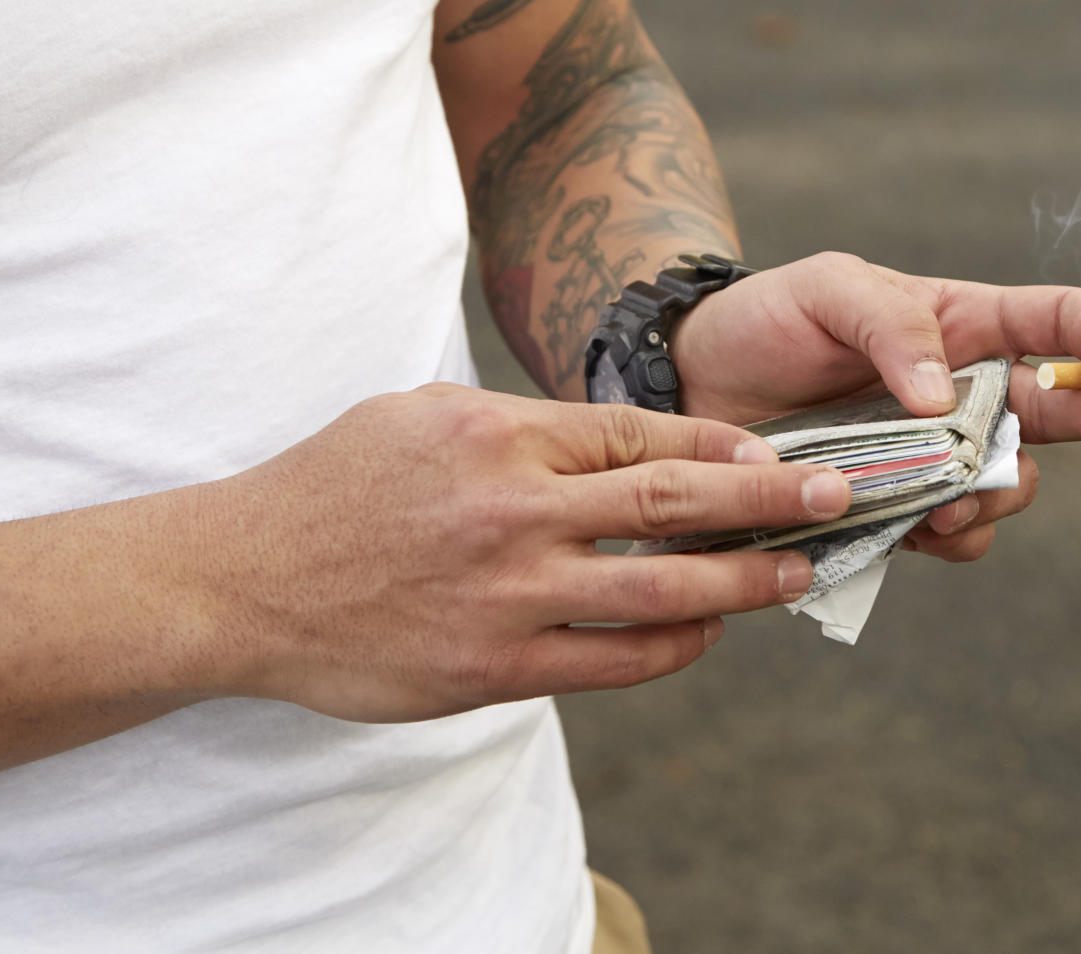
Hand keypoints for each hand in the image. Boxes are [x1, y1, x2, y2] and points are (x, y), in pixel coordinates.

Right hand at [201, 384, 851, 720]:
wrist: (240, 581)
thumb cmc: (337, 484)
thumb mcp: (424, 413)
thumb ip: (522, 422)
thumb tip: (620, 435)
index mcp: (498, 434)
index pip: (640, 434)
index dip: (722, 448)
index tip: (781, 455)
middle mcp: (511, 510)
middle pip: (670, 502)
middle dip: (769, 501)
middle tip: (840, 495)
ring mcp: (505, 594)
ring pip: (657, 588)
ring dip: (743, 581)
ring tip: (799, 572)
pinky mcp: (491, 667)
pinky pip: (610, 662)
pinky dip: (671, 646)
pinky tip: (708, 631)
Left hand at [668, 253, 1080, 561]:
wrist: (698, 391)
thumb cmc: (769, 321)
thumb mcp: (824, 291)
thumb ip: (890, 323)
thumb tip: (941, 395)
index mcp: (965, 324)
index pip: (1057, 319)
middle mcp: (971, 392)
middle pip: (1074, 408)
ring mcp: (944, 457)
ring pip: (1013, 487)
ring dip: (995, 496)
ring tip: (942, 498)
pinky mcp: (908, 511)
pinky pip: (958, 538)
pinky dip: (946, 537)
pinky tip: (907, 524)